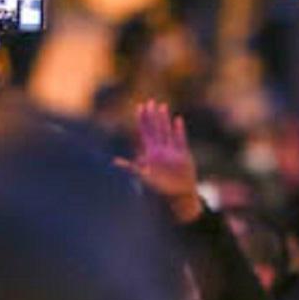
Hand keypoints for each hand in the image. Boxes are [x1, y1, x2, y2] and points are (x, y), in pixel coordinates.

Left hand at [118, 100, 201, 222]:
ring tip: (162, 107)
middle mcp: (161, 150)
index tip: (140, 107)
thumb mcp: (143, 178)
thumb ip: (131, 168)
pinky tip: (177, 120)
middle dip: (152, 116)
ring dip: (164, 120)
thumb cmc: (160, 190)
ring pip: (167, 131)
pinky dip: (179, 130)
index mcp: (151, 154)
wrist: (178, 197)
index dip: (142, 120)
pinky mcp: (184, 155)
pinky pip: (180, 139)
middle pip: (155, 129)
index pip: (145, 132)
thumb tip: (114, 162)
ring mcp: (172, 152)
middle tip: (150, 102)